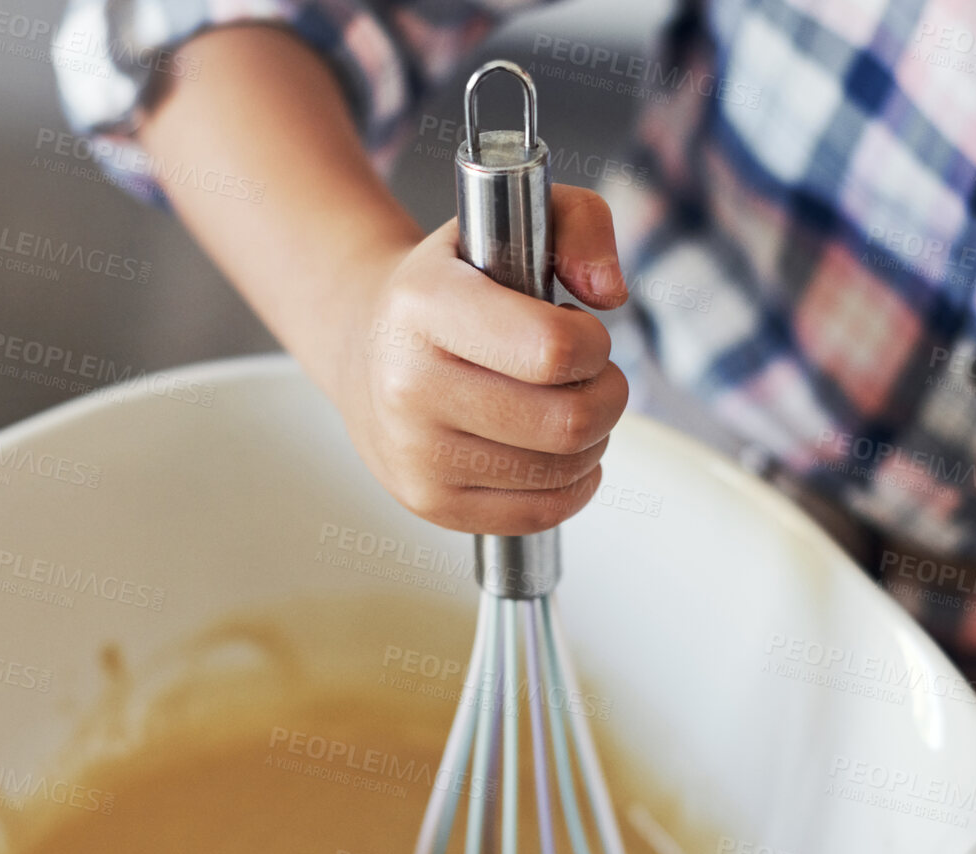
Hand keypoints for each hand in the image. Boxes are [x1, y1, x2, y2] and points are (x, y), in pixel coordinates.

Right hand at [328, 185, 630, 535]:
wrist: (366, 347)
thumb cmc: (454, 286)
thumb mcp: (511, 219)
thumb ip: (581, 224)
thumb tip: (609, 293)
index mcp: (425, 305)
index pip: (553, 351)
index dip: (593, 344)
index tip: (581, 330)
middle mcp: (410, 385)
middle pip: (569, 421)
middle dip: (606, 395)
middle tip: (588, 375)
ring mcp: (416, 454)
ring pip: (563, 470)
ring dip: (590, 438)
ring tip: (562, 404)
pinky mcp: (429, 502)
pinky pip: (542, 512)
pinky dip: (572, 482)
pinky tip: (554, 450)